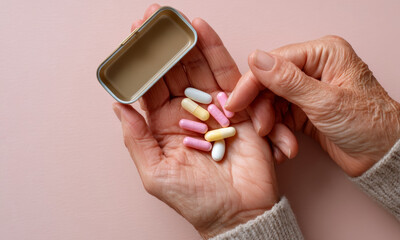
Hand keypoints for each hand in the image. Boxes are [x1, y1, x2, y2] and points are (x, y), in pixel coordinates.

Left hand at [113, 4, 277, 237]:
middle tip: (151, 17)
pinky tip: (202, 30)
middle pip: (172, 70)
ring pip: (196, 66)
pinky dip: (215, 50)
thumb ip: (137, 139)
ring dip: (185, 40)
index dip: (140, 63)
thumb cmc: (196, 200)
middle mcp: (187, 112)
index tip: (131, 38)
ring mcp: (212, 107)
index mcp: (163, 126)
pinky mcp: (238, 106)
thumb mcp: (156, 173)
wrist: (239, 213)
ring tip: (173, 18)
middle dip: (161, 44)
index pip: (149, 87)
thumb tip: (118, 105)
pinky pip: (225, 74)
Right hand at [226, 36, 399, 176]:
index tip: (234, 104)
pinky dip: (279, 133)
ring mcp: (309, 90)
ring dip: (272, 125)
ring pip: (272, 102)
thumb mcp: (325, 102)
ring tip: (281, 145)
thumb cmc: (369, 124)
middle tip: (261, 130)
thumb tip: (255, 57)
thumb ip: (288, 80)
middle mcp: (314, 67)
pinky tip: (285, 148)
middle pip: (270, 82)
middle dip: (263, 108)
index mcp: (323, 54)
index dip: (251, 82)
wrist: (385, 157)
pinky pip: (280, 117)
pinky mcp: (306, 110)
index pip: (274, 61)